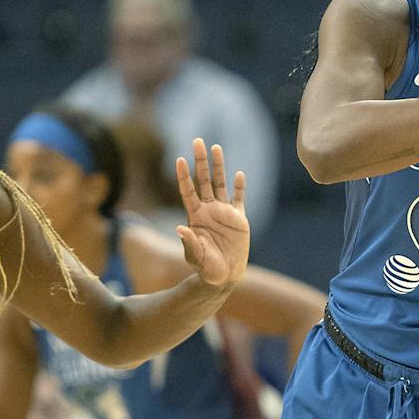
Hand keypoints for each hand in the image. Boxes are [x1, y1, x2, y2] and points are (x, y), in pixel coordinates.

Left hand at [175, 139, 248, 288]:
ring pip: (221, 183)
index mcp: (196, 216)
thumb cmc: (206, 269)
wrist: (224, 277)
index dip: (184, 176)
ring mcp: (224, 213)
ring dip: (219, 166)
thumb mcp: (196, 257)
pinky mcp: (239, 219)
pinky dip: (240, 187)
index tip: (179, 159)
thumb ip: (190, 243)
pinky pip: (239, 199)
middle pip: (203, 180)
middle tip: (198, 141)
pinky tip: (239, 175)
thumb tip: (181, 229)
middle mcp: (209, 210)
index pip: (188, 191)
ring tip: (216, 147)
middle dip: (201, 161)